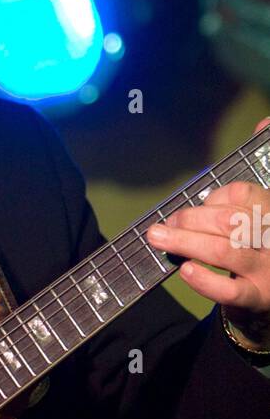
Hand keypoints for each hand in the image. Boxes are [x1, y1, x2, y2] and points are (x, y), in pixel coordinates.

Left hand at [146, 119, 269, 351]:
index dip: (214, 198)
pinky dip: (204, 280)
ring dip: (187, 242)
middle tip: (162, 225)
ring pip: (227, 251)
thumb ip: (247, 179)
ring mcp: (268, 269)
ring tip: (159, 238)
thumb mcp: (255, 209)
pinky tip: (185, 269)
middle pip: (232, 221)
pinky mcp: (258, 298)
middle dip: (191, 219)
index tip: (195, 205)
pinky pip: (230, 290)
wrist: (269, 294)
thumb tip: (265, 120)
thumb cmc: (256, 245)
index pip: (245, 195)